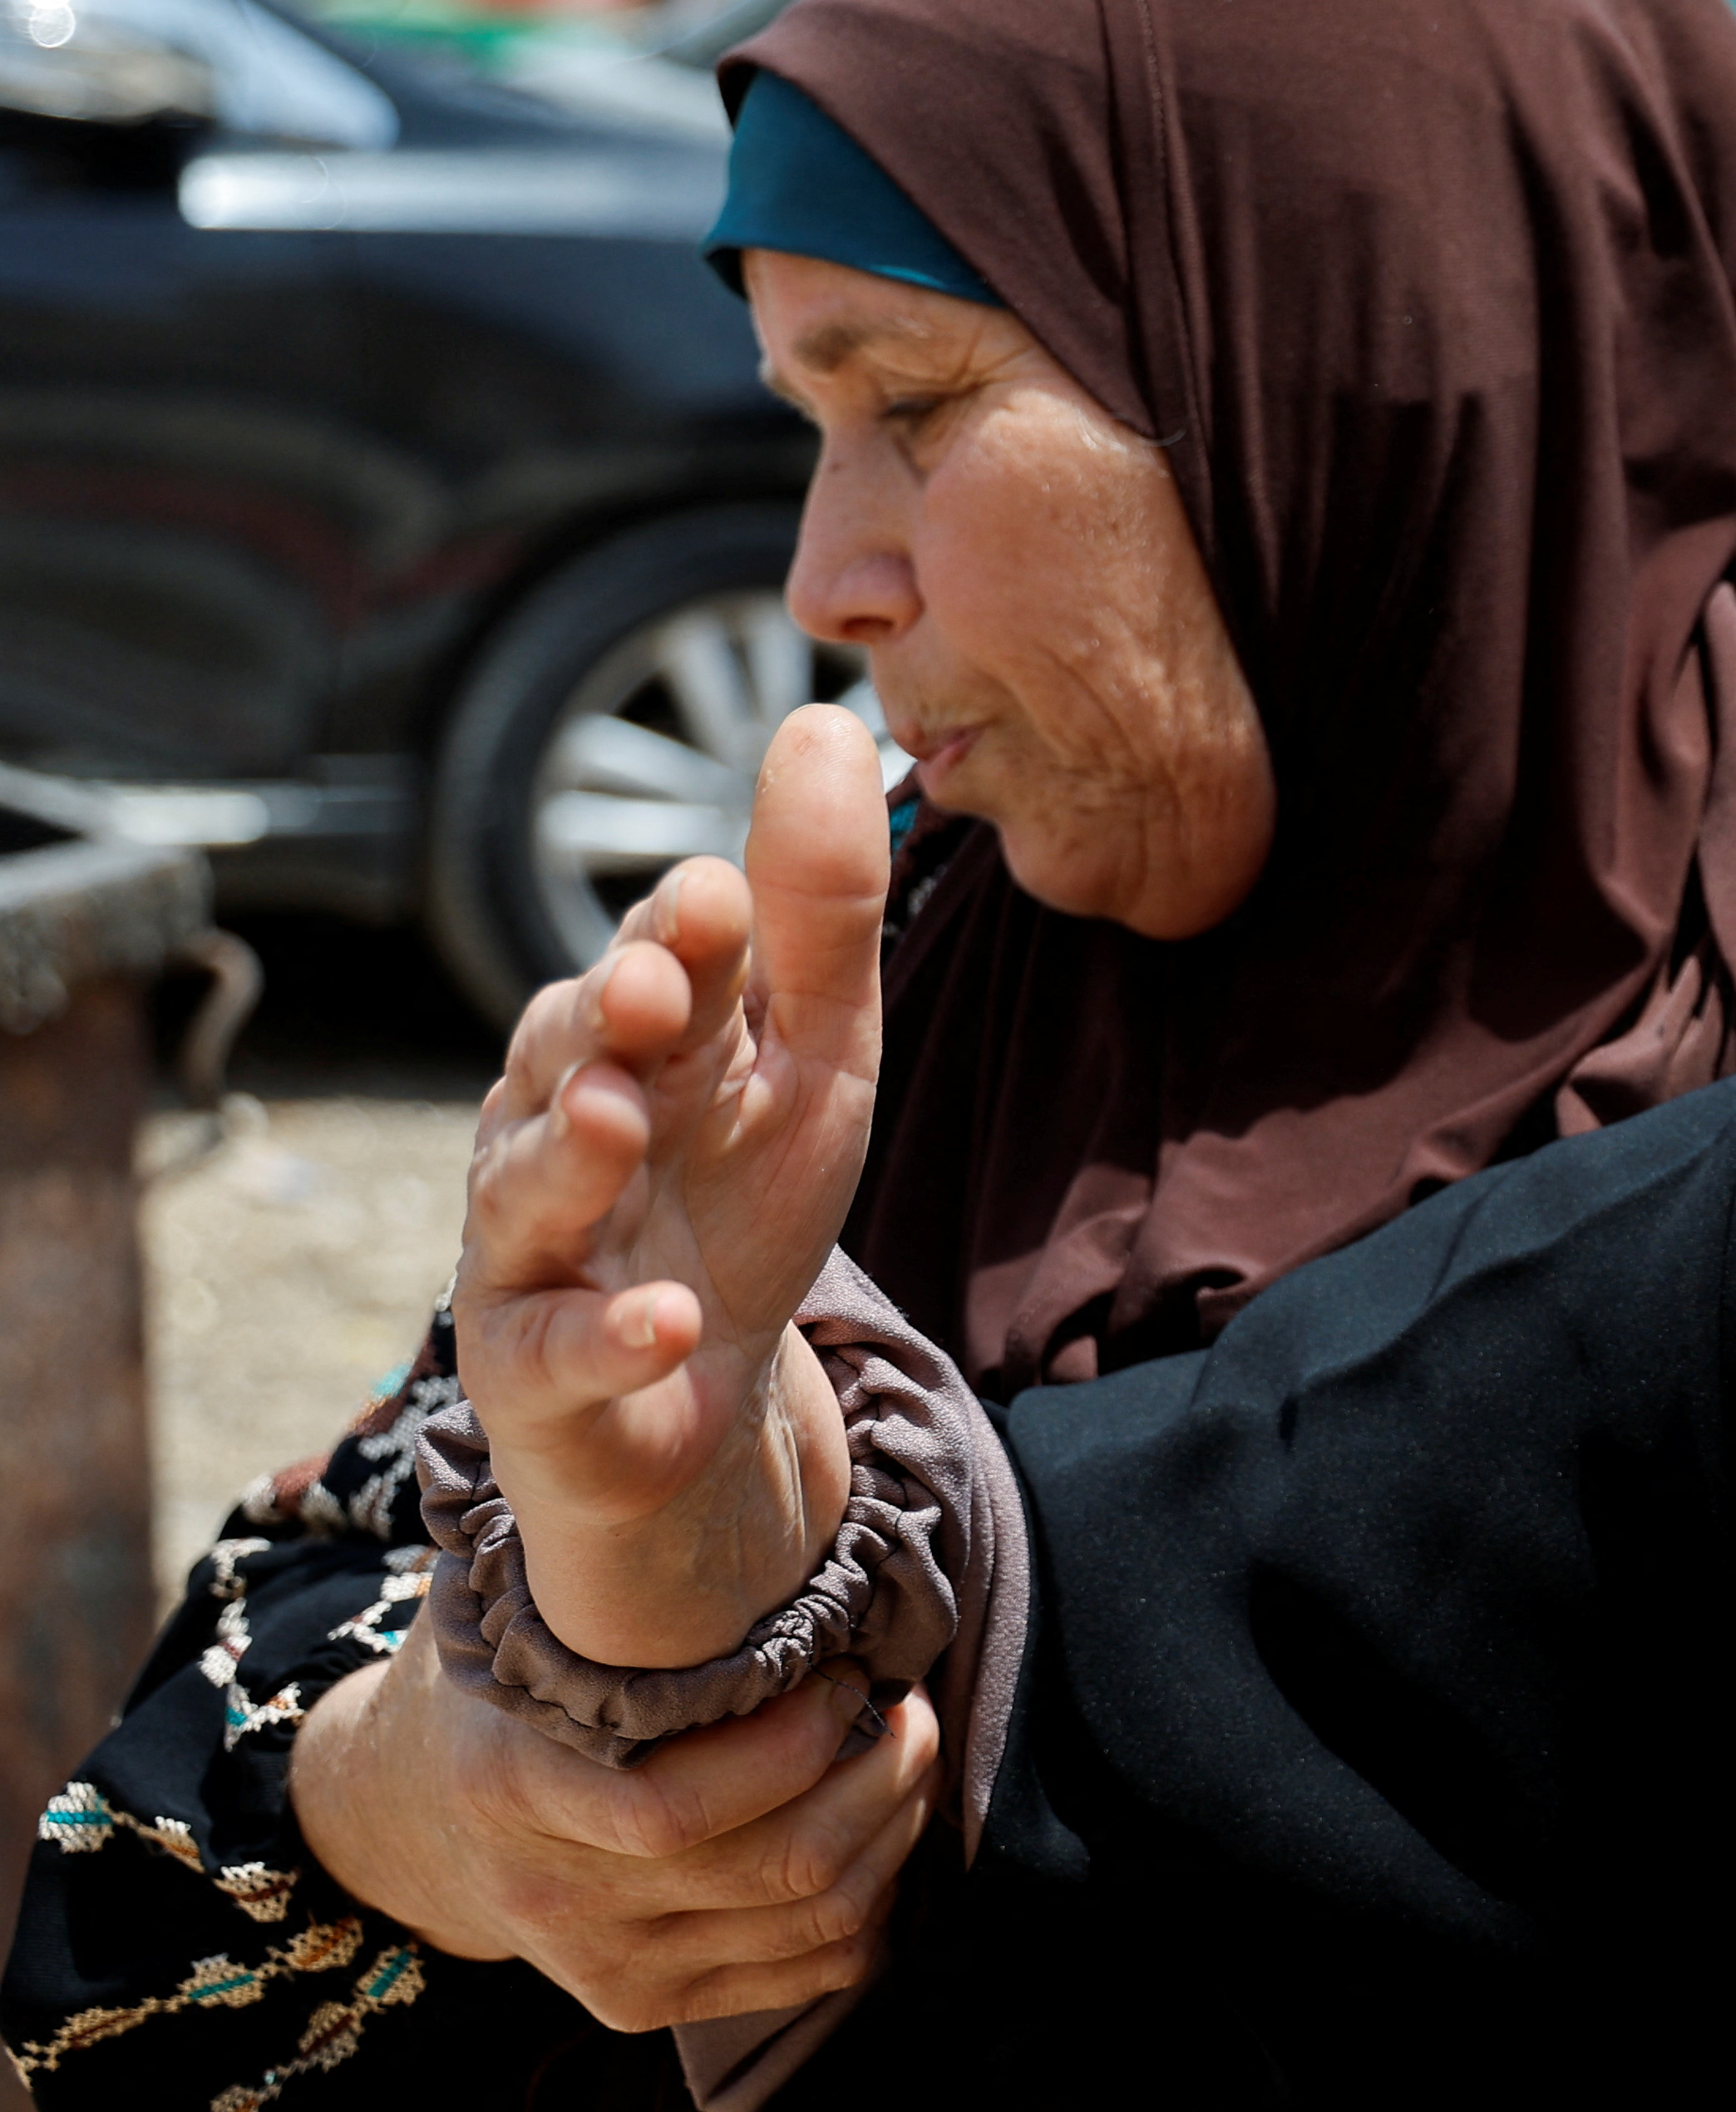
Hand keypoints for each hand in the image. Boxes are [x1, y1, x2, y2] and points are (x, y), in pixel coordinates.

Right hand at [294, 1618, 936, 2031]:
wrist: (404, 1816)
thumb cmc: (495, 1681)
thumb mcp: (508, 1614)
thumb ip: (587, 1576)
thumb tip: (697, 1471)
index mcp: (512, 1791)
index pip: (680, 1805)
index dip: (799, 1737)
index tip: (845, 1664)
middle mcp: (557, 1897)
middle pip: (781, 1865)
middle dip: (884, 1772)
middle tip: (909, 1705)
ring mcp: (604, 1967)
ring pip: (816, 1919)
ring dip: (896, 1828)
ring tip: (907, 1752)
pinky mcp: (645, 2006)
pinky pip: (814, 1969)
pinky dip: (877, 1900)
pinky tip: (879, 1828)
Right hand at [454, 705, 889, 1668]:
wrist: (701, 1390)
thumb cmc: (746, 1191)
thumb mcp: (815, 1052)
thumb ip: (819, 912)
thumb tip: (829, 721)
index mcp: (643, 1037)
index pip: (659, 961)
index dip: (683, 933)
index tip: (718, 896)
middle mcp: (562, 1119)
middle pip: (566, 1051)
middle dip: (600, 1017)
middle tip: (648, 990)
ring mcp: (535, 1243)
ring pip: (529, 1186)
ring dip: (571, 1154)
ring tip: (616, 1122)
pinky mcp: (534, 1365)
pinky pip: (561, 1349)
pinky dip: (612, 1336)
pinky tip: (668, 1325)